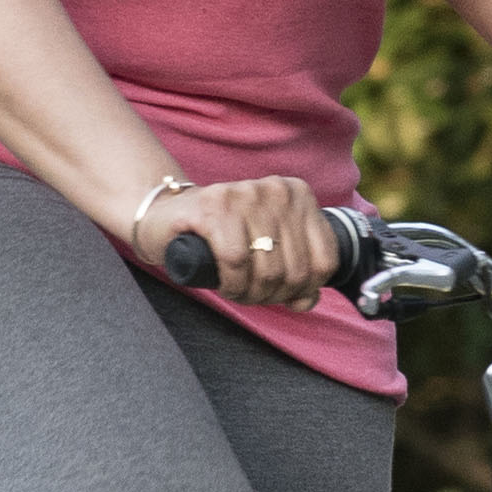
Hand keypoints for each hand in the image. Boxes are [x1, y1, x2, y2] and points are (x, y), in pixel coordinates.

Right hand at [132, 172, 332, 309]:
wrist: (166, 217)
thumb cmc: (222, 236)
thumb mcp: (268, 252)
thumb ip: (296, 273)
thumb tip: (307, 301)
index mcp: (298, 194)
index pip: (324, 260)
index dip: (305, 290)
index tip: (282, 295)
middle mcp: (276, 190)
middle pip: (295, 270)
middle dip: (273, 296)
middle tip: (252, 296)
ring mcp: (245, 194)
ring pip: (268, 269)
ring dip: (251, 294)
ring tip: (237, 291)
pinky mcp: (213, 206)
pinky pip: (236, 261)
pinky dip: (232, 284)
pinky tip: (225, 284)